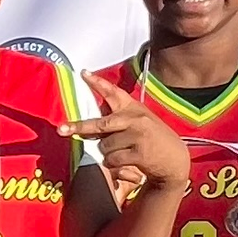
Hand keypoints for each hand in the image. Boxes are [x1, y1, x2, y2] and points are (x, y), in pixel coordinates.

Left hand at [64, 73, 190, 191]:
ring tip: (123, 152)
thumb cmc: (154, 141)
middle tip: (61, 129)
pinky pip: (112, 159)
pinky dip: (113, 163)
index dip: (97, 83)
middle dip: (79, 127)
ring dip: (107, 153)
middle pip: (100, 124)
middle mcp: (136, 119)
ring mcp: (138, 136)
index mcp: (135, 109)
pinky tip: (127, 162)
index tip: (83, 73)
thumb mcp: (141, 122)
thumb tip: (86, 127)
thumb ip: (119, 120)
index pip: (114, 93)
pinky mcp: (139, 153)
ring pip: (104, 146)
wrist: (176, 162)